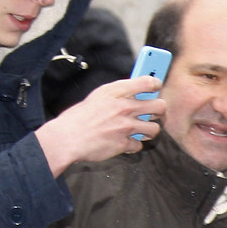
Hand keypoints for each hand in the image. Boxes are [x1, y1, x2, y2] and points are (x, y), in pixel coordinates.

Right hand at [34, 76, 161, 174]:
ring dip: (149, 131)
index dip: (155, 84)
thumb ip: (118, 94)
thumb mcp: (98, 97)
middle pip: (160, 106)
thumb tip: (137, 93)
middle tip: (152, 113)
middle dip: (159, 111)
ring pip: (154, 128)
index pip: (147, 82)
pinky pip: (139, 145)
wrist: (67, 138)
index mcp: (115, 92)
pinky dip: (133, 145)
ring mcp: (125, 126)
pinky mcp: (124, 143)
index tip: (156, 87)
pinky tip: (124, 142)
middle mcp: (123, 107)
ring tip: (140, 130)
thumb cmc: (80, 117)